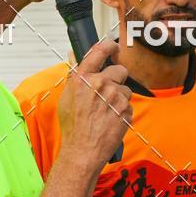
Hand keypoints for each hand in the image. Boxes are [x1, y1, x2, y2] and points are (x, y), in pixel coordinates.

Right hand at [58, 40, 131, 172]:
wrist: (83, 150)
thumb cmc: (72, 126)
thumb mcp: (66, 97)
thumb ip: (74, 74)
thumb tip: (74, 55)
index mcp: (84, 78)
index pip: (100, 50)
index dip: (109, 46)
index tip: (113, 47)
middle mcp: (101, 84)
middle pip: (120, 70)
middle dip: (116, 78)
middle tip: (106, 92)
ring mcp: (116, 97)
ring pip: (125, 89)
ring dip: (119, 97)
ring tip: (106, 111)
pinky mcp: (126, 110)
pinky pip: (128, 104)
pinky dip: (122, 111)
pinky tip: (110, 120)